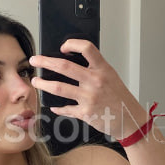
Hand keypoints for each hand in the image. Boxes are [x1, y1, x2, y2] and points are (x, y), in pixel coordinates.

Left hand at [29, 40, 149, 140]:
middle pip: (64, 67)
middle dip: (45, 62)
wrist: (130, 119)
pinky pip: (65, 108)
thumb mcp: (111, 77)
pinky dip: (57, 107)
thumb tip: (70, 62)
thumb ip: (94, 69)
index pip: (87, 48)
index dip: (72, 44)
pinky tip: (53, 105)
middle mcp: (95, 81)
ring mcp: (89, 97)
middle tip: (35, 60)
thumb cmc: (120, 97)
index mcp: (103, 69)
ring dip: (43, 84)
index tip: (62, 47)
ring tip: (35, 81)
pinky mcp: (85, 113)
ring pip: (58, 87)